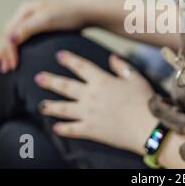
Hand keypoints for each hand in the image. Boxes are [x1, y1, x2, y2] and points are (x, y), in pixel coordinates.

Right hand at [0, 0, 87, 72]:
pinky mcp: (40, 27)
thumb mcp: (47, 20)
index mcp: (25, 10)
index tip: (12, 66)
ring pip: (13, 37)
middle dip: (4, 52)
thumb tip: (10, 38)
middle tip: (5, 70)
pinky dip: (17, 49)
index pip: (8, 32)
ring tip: (6, 67)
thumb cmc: (70, 14)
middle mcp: (26, 14)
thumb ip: (28, 28)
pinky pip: (23, 39)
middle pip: (7, 34)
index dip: (7, 50)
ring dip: (7, 51)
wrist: (87, 12)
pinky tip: (17, 58)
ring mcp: (32, 20)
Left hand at [36, 51, 157, 154]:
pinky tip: (55, 128)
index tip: (59, 55)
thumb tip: (112, 57)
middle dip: (51, 81)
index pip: (81, 67)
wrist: (146, 127)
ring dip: (51, 106)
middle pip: (66, 86)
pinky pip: (72, 129)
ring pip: (64, 108)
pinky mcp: (90, 130)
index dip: (69, 60)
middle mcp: (91, 96)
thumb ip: (122, 67)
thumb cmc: (144, 101)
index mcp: (102, 81)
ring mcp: (88, 114)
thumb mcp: (136, 79)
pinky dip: (63, 128)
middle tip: (38, 77)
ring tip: (41, 105)